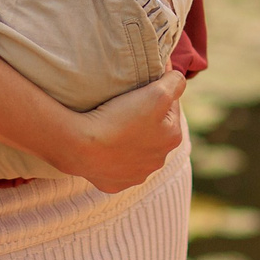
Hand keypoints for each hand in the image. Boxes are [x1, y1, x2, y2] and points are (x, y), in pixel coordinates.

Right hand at [48, 72, 185, 190]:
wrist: (81, 147)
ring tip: (112, 123)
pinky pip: (116, 165)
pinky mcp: (115, 183)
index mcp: (172, 138)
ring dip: (130, 137)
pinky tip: (103, 143)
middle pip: (155, 129)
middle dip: (145, 116)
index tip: (141, 84)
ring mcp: (136, 175)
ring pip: (137, 149)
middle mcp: (158, 161)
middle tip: (125, 103)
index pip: (171, 106)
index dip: (157, 91)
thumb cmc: (120, 118)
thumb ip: (175, 82)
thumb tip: (177, 76)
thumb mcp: (156, 93)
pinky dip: (112, 154)